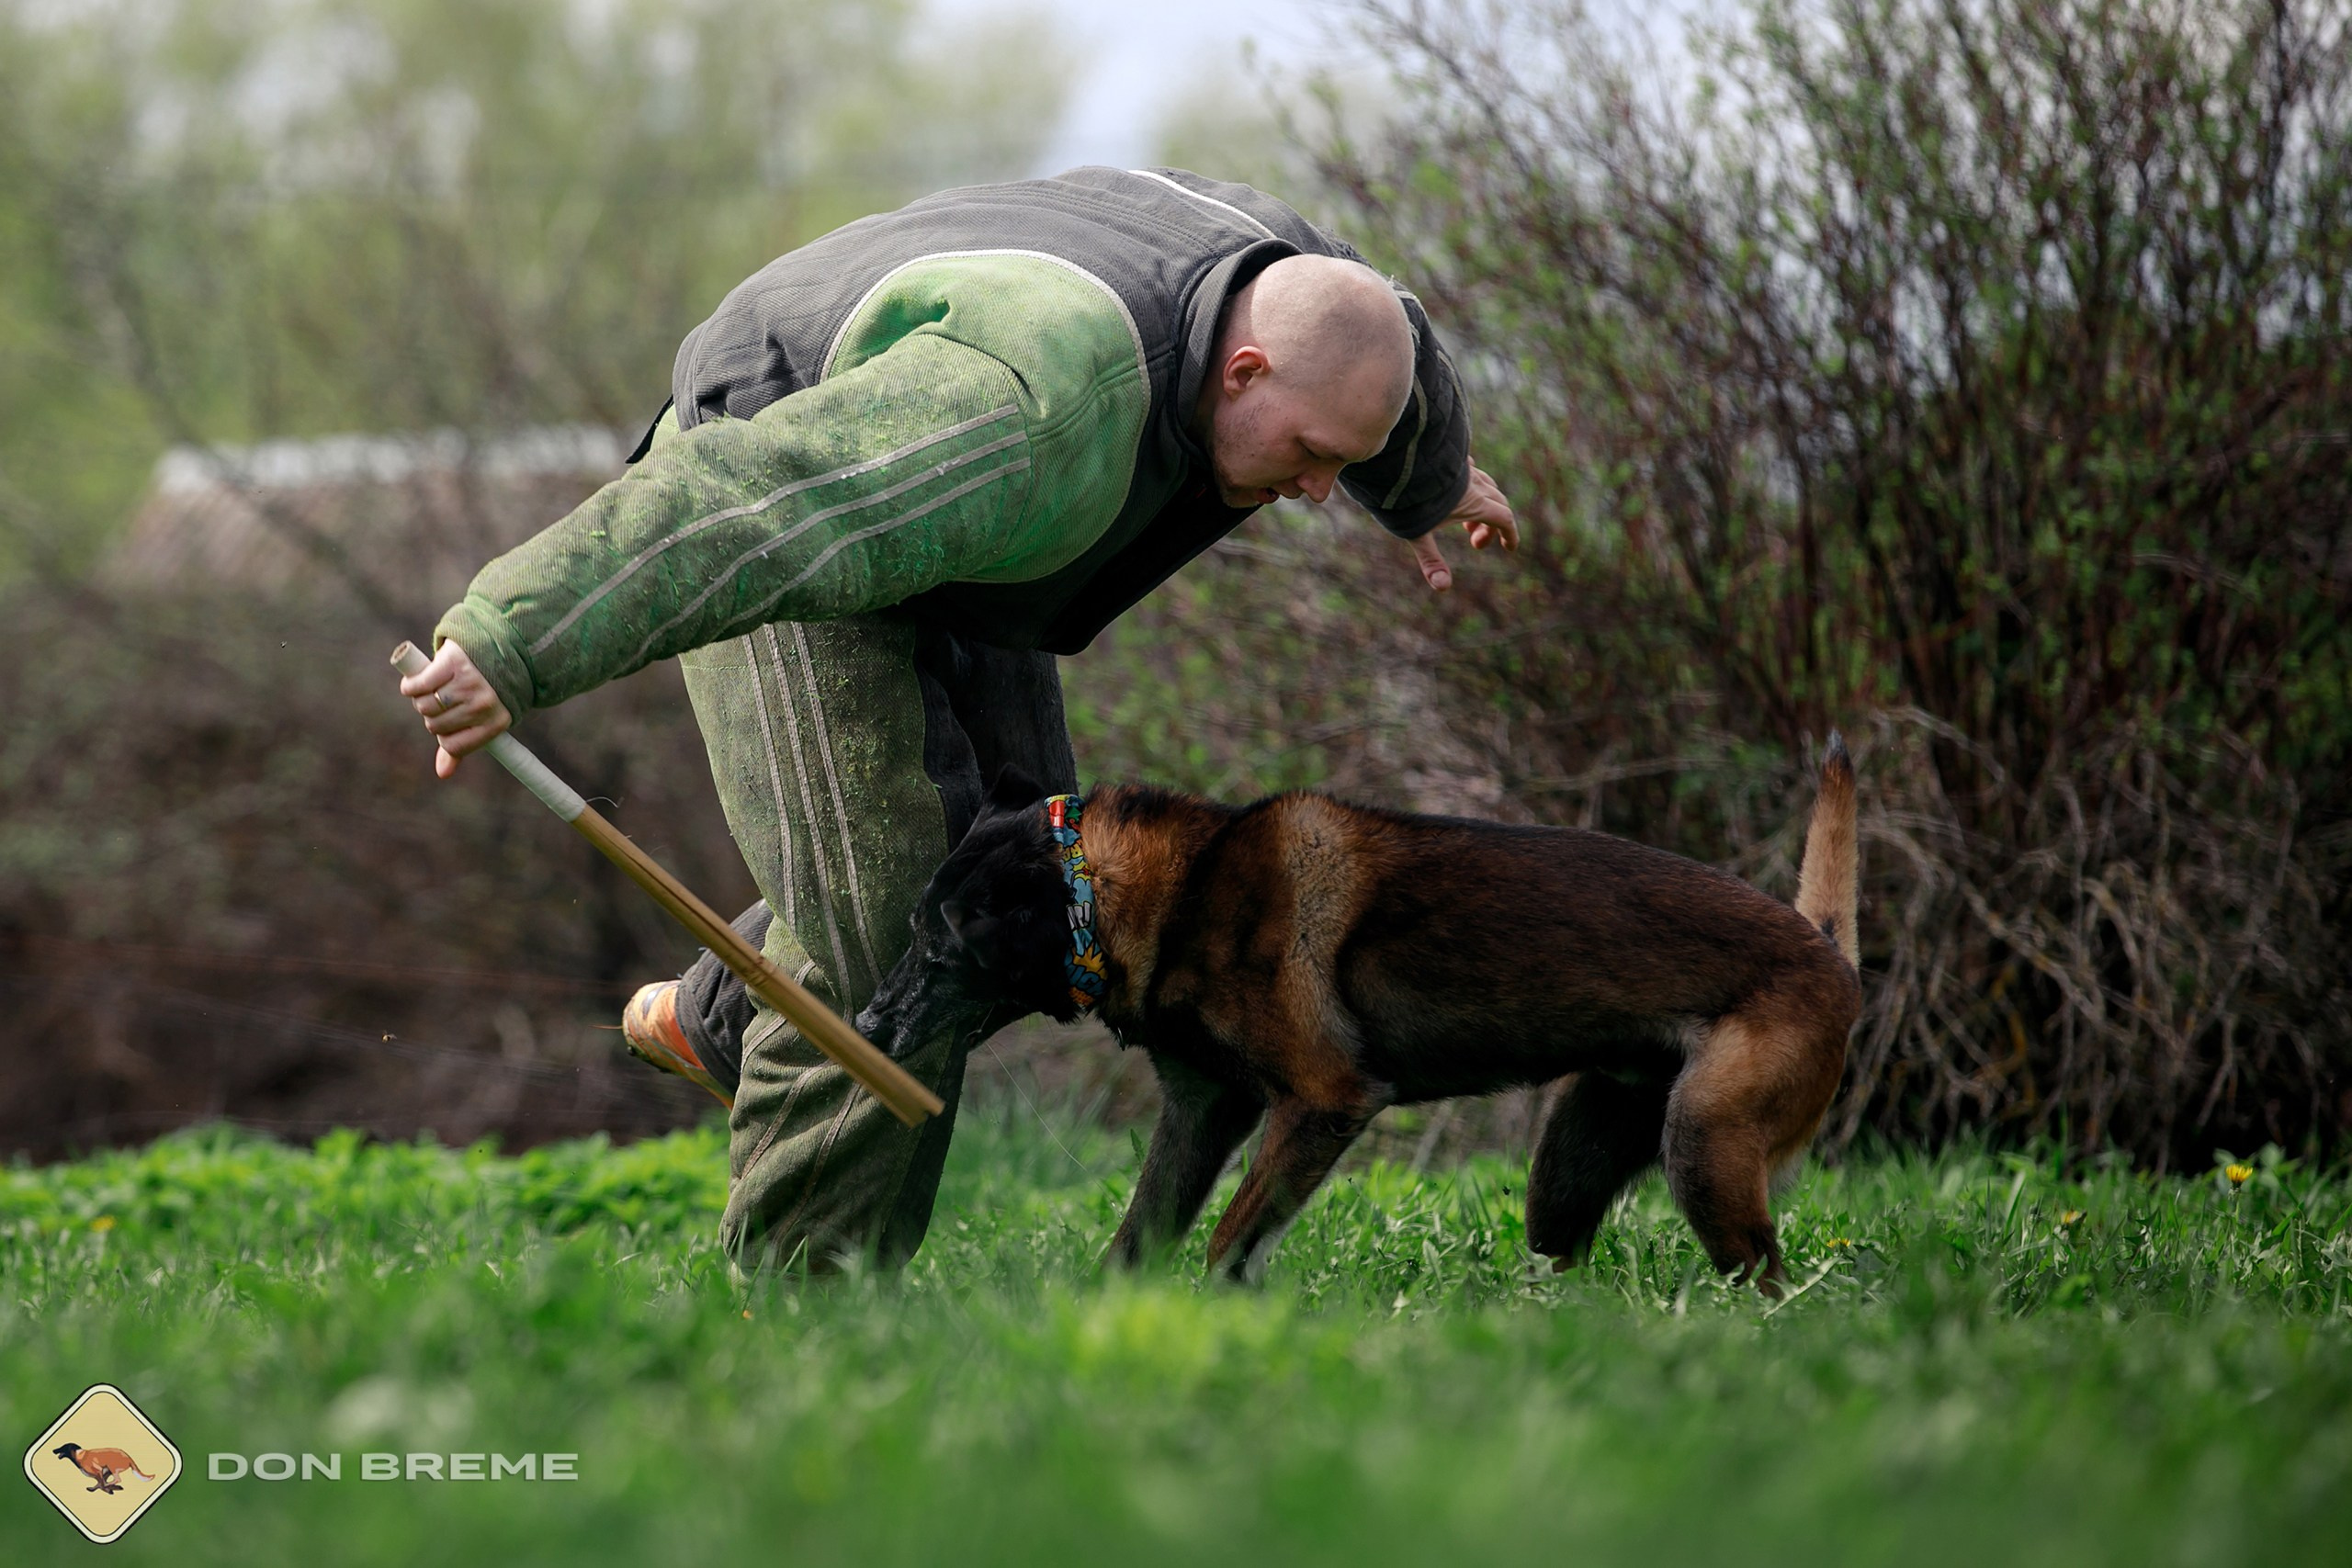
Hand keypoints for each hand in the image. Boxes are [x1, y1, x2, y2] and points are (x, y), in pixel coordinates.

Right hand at [397, 640, 511, 778]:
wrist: (500, 646)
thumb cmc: (487, 688)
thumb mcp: (483, 718)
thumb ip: (461, 744)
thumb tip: (443, 773)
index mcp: (496, 722)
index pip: (454, 746)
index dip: (443, 735)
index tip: (447, 722)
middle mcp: (484, 705)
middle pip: (435, 725)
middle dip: (432, 715)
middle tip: (440, 699)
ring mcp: (468, 683)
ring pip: (424, 706)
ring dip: (420, 698)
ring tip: (432, 688)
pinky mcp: (452, 663)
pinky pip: (418, 685)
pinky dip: (410, 685)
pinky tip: (414, 681)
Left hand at [1407, 463, 1518, 591]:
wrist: (1397, 460)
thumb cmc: (1407, 499)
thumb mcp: (1418, 533)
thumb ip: (1430, 560)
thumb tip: (1442, 587)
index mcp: (1473, 503)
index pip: (1504, 519)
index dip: (1510, 534)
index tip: (1509, 548)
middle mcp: (1474, 483)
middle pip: (1498, 504)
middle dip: (1494, 526)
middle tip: (1475, 543)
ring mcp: (1462, 469)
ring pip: (1486, 485)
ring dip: (1484, 505)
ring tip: (1465, 522)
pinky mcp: (1450, 459)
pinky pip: (1471, 470)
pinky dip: (1473, 484)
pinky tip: (1460, 487)